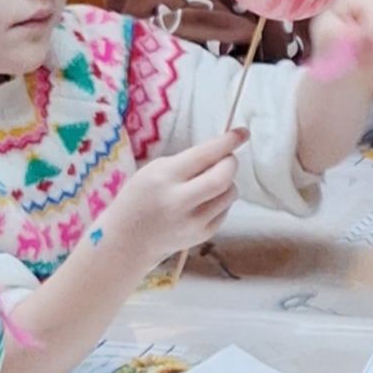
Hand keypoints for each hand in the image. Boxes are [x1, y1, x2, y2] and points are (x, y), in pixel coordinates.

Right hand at [103, 128, 245, 264]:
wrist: (129, 240)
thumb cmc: (140, 198)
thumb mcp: (153, 171)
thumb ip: (187, 162)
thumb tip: (223, 151)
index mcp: (164, 178)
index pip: (204, 155)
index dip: (227, 142)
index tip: (242, 132)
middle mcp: (179, 201)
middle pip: (223, 178)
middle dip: (231, 163)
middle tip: (226, 159)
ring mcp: (193, 222)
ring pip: (230, 193)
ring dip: (227, 182)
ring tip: (209, 182)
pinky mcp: (203, 235)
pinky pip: (225, 209)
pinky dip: (221, 199)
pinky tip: (203, 201)